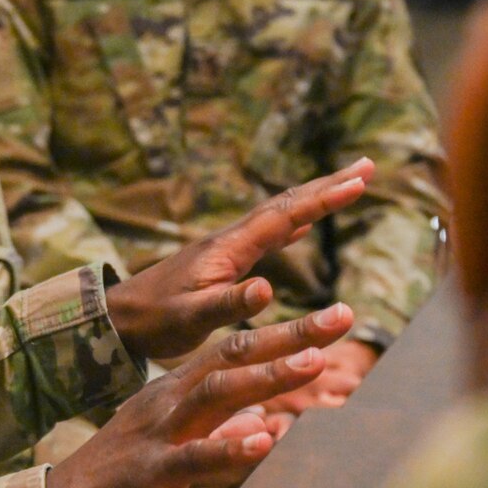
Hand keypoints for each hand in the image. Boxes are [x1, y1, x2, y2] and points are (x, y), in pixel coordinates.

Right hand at [45, 303, 355, 487]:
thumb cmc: (123, 481)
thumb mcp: (178, 449)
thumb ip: (223, 436)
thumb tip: (269, 427)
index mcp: (176, 392)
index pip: (235, 350)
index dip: (286, 333)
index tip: (337, 318)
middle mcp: (169, 401)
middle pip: (232, 356)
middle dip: (289, 335)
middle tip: (342, 316)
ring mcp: (159, 432)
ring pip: (216, 393)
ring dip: (268, 377)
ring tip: (314, 361)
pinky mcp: (151, 472)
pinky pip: (194, 456)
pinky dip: (231, 448)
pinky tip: (265, 441)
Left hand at [104, 160, 373, 363]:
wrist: (118, 318)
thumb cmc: (154, 321)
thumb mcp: (192, 318)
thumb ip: (229, 304)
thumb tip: (267, 288)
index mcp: (228, 249)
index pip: (285, 216)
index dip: (323, 199)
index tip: (360, 181)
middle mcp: (231, 240)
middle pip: (287, 204)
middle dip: (329, 186)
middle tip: (368, 166)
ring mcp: (227, 248)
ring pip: (280, 216)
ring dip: (315, 200)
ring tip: (348, 185)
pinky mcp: (222, 261)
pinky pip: (268, 234)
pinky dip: (294, 223)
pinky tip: (304, 225)